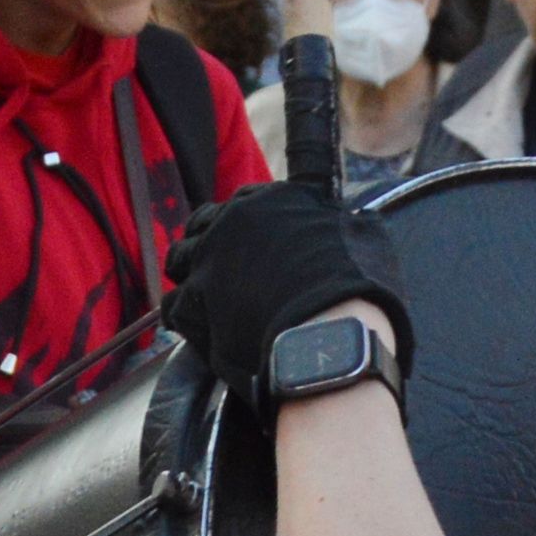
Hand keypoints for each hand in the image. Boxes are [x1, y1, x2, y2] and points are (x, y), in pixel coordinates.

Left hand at [160, 177, 413, 394]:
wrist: (331, 335)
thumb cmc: (357, 289)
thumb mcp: (362, 235)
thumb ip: (344, 222)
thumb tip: (354, 221)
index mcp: (272, 200)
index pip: (244, 202)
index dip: (243, 226)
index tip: (247, 244)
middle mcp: (234, 220)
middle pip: (202, 224)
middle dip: (206, 244)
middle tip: (218, 270)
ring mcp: (209, 259)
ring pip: (180, 260)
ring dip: (189, 278)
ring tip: (203, 301)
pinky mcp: (194, 301)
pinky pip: (173, 304)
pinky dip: (184, 317)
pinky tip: (200, 331)